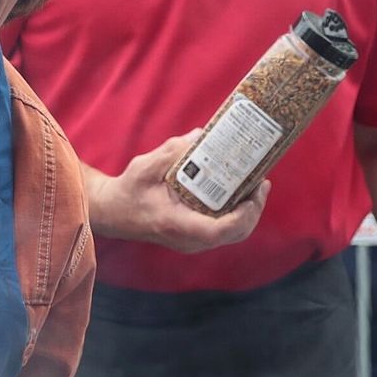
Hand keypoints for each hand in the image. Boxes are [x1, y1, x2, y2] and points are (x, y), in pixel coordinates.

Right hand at [87, 130, 269, 252]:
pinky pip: (225, 229)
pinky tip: (241, 191)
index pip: (217, 230)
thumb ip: (172, 152)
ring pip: (234, 234)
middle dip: (254, 209)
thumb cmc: (128, 191)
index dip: (242, 215)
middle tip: (261, 182)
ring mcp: (193, 241)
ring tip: (256, 184)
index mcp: (175, 223)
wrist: (114, 213)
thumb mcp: (145, 167)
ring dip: (250, 211)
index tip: (252, 192)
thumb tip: (201, 136)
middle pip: (235, 234)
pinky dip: (238, 213)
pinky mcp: (197, 237)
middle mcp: (188, 239)